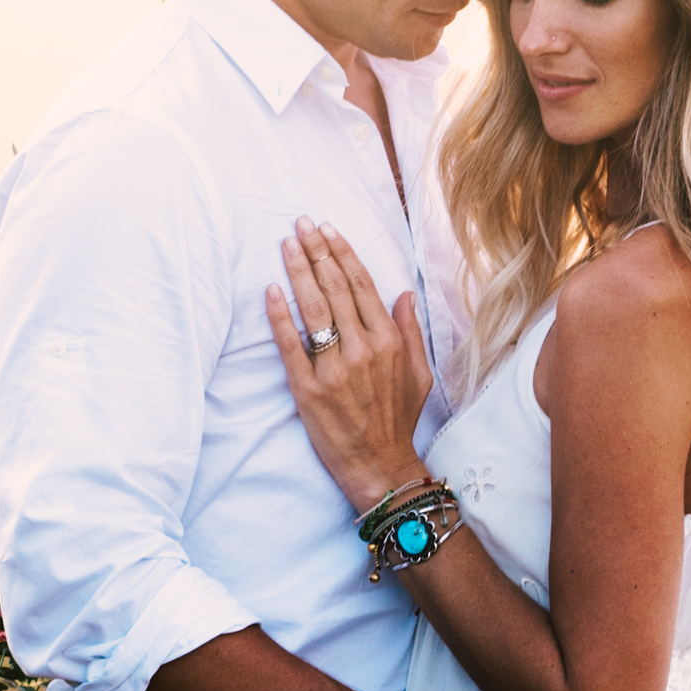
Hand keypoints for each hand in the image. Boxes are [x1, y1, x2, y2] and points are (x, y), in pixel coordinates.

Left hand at [267, 221, 431, 511]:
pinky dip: (280, 316)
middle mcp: (362, 350)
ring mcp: (334, 369)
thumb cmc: (398, 421)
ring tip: (286, 245)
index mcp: (388, 342)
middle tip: (300, 224)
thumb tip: (403, 294)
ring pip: (313, 309)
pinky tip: (271, 291)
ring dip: (298, 272)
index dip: (342, 254)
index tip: (327, 230)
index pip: (361, 286)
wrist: (380, 466)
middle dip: (316, 251)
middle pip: (335, 289)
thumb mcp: (419, 374)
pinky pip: (290, 345)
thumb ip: (409, 332)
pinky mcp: (308, 390)